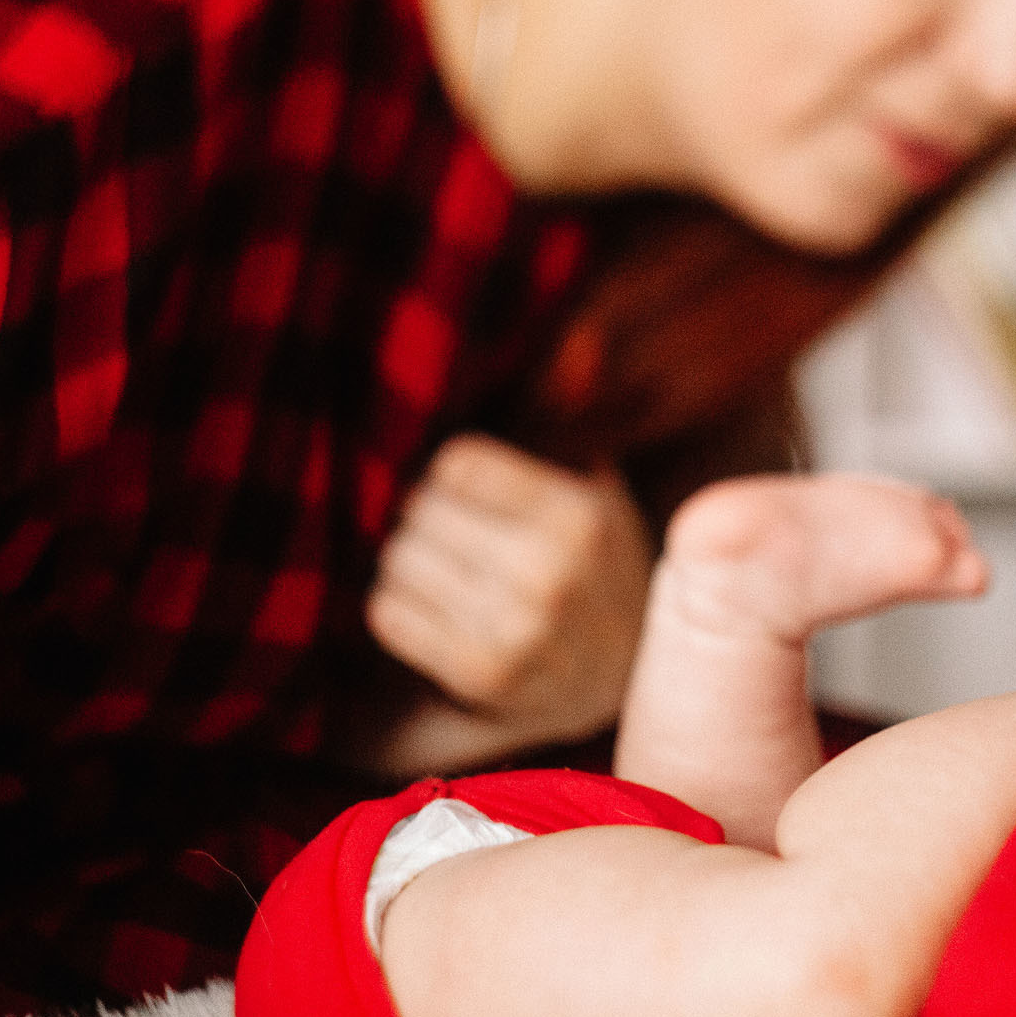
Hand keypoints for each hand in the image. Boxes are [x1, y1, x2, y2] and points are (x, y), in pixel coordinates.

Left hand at [365, 435, 654, 766]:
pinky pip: (389, 614)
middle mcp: (550, 574)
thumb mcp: (598, 487)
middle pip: (422, 510)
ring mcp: (515, 631)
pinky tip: (436, 609)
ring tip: (446, 572)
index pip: (457, 464)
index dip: (450, 472)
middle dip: (427, 516)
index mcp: (580, 517)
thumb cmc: (597, 565)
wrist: (626, 677)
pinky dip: (399, 606)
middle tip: (453, 535)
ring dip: (410, 562)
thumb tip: (579, 339)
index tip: (465, 490)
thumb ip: (572, 415)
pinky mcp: (482, 676)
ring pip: (400, 560)